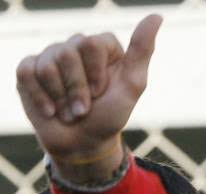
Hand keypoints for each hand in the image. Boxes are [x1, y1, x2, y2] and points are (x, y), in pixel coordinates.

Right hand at [16, 14, 161, 176]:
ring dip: (61, 97)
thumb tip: (156, 16)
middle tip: (85, 107)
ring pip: (47, 65)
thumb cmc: (110, 115)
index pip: (91, 43)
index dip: (95, 73)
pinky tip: (51, 110)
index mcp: (103, 47)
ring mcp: (51, 57)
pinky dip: (41, 97)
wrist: (83, 144)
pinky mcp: (29, 71)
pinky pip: (27, 73)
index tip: (102, 92)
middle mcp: (76, 47)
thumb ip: (142, 51)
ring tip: (70, 111)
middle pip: (67, 53)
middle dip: (77, 88)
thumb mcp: (132, 86)